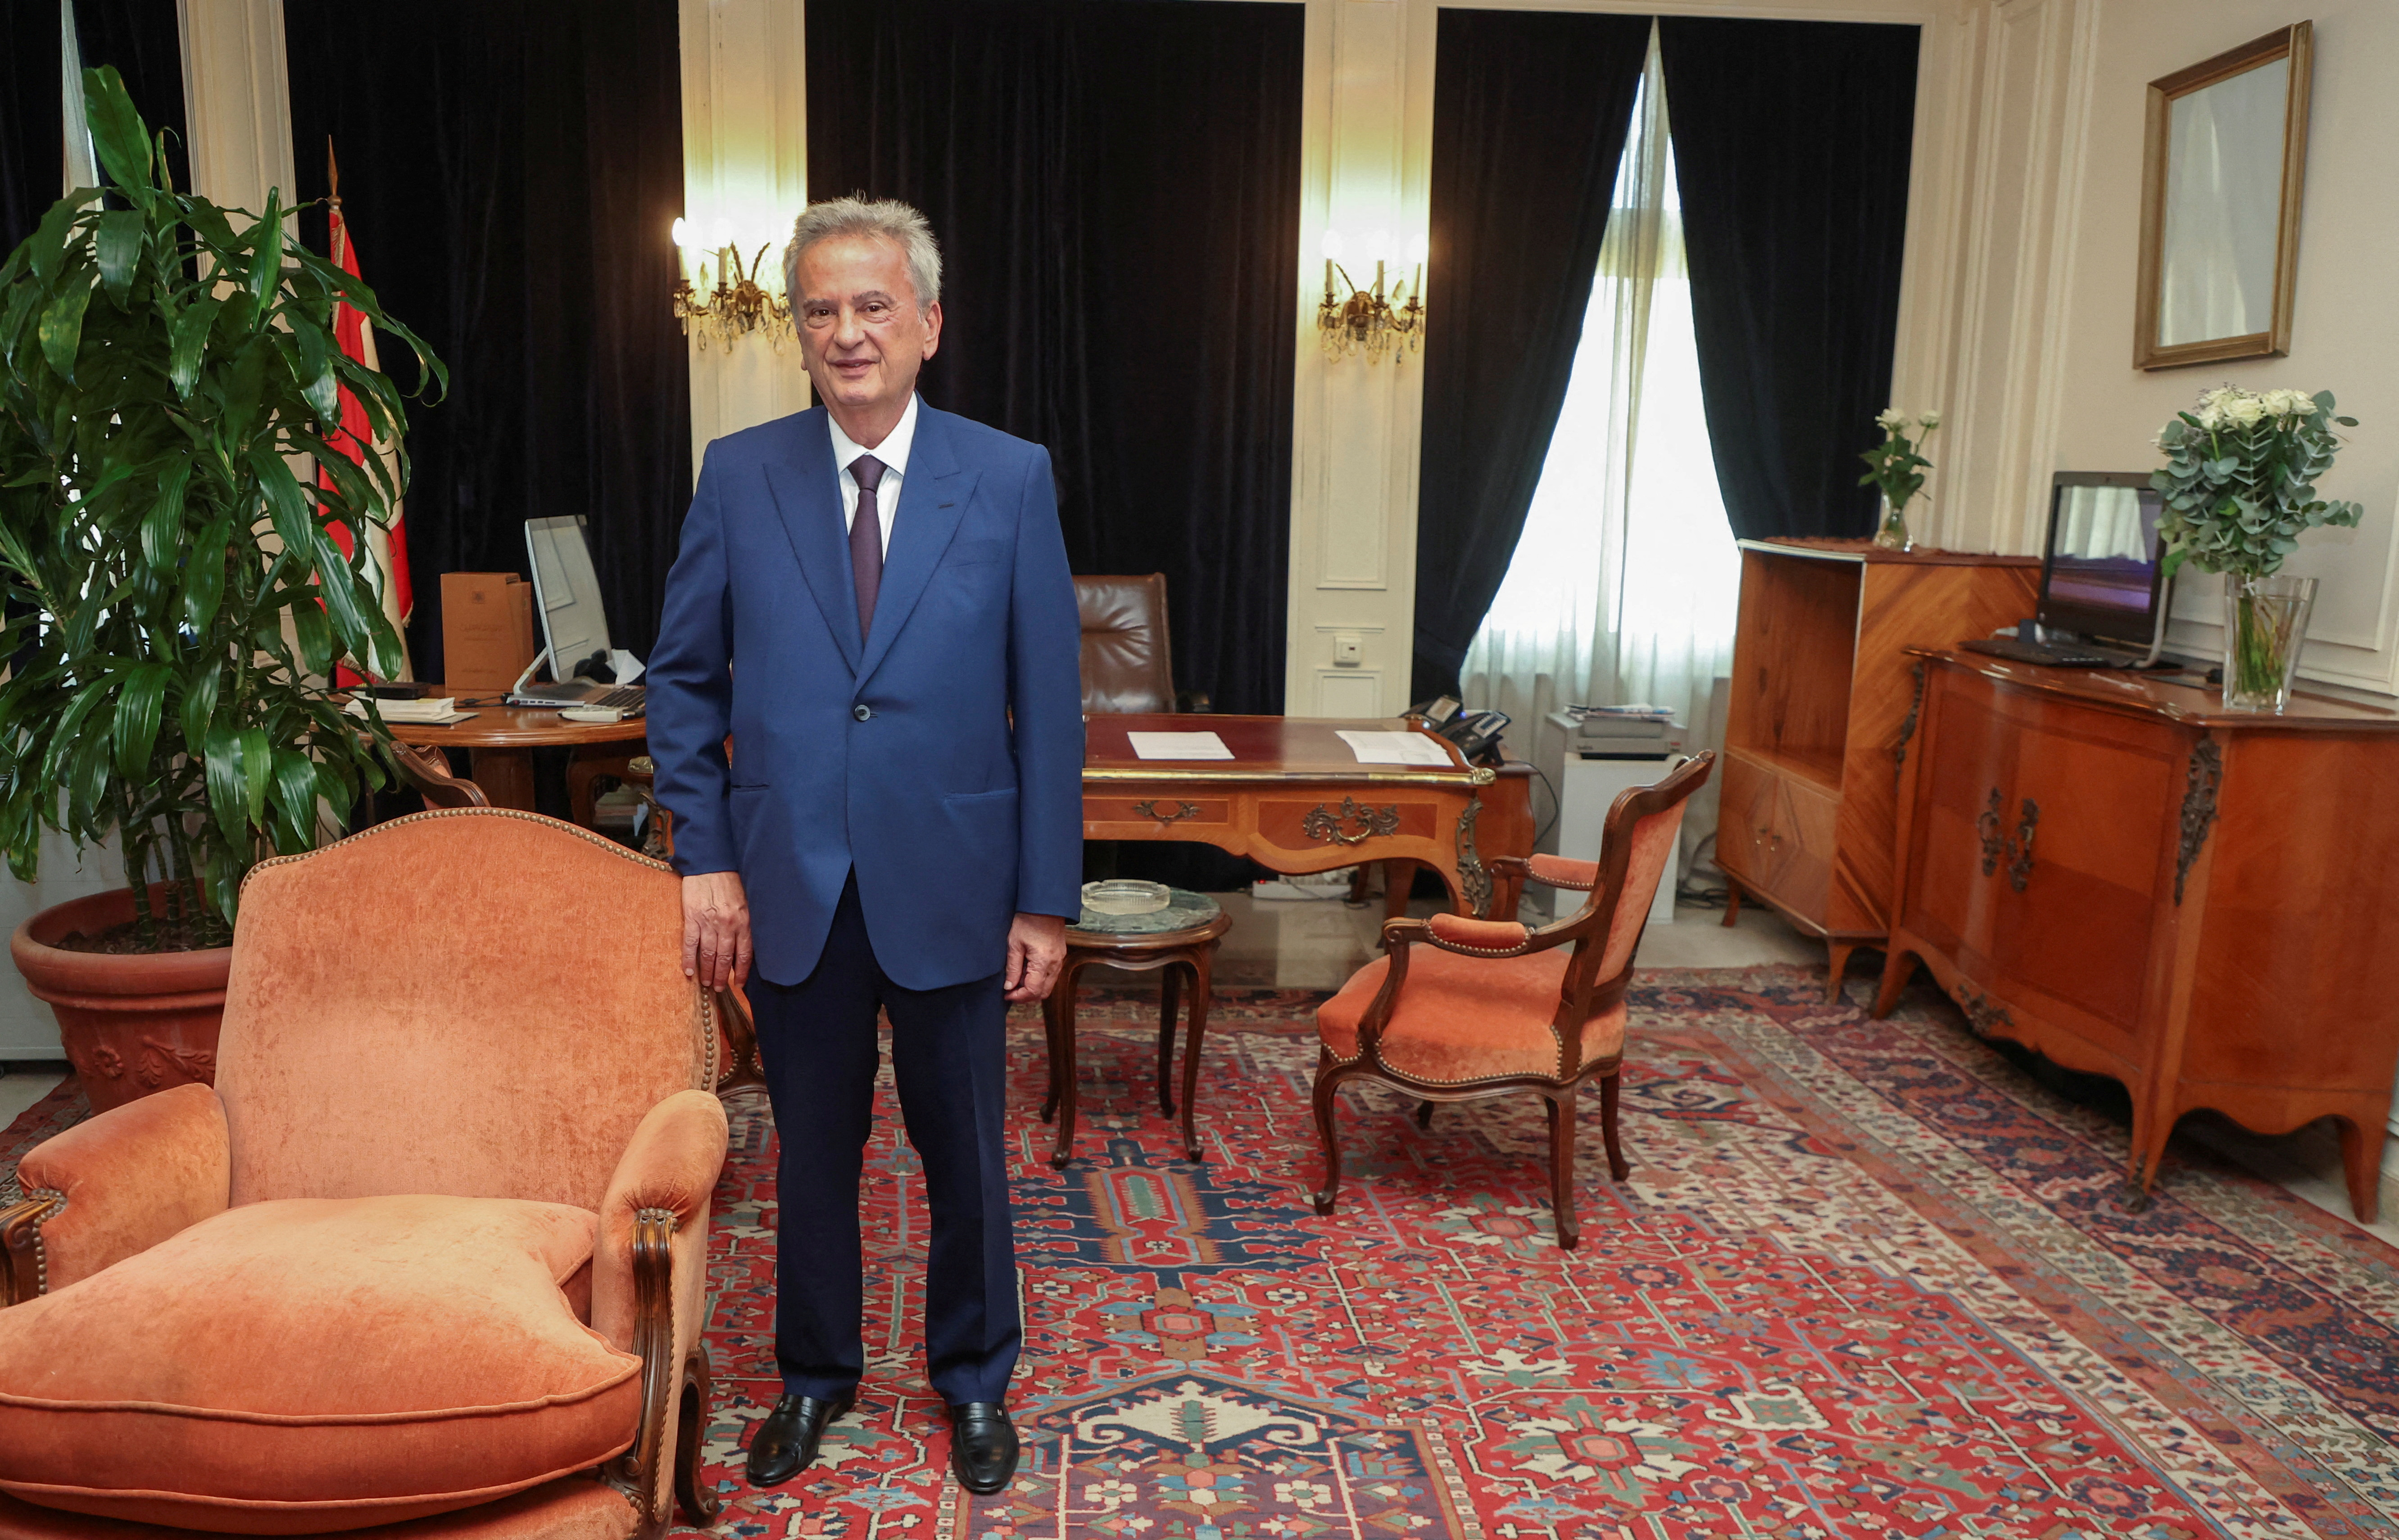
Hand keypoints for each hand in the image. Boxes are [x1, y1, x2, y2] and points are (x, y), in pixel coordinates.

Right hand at [681, 870, 751, 992]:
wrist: (711, 863)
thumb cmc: (731, 882)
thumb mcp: (747, 902)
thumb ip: (746, 924)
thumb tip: (745, 948)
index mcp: (744, 921)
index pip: (745, 954)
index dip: (743, 972)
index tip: (740, 984)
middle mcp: (727, 925)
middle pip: (725, 958)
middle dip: (723, 976)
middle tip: (721, 988)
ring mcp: (708, 922)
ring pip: (708, 954)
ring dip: (707, 972)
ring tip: (707, 983)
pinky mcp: (692, 918)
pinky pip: (690, 944)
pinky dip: (689, 959)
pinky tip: (688, 971)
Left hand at [1004, 912, 1067, 1002]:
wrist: (1044, 905)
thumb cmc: (1027, 921)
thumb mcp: (1014, 944)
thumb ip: (1012, 968)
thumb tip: (1009, 986)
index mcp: (1043, 961)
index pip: (1033, 990)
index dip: (1019, 996)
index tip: (1007, 994)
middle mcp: (1055, 964)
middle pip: (1043, 992)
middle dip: (1026, 996)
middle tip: (1011, 991)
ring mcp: (1059, 961)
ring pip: (1048, 985)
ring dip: (1033, 988)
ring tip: (1017, 980)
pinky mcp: (1060, 956)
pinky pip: (1051, 976)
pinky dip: (1039, 979)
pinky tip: (1027, 972)